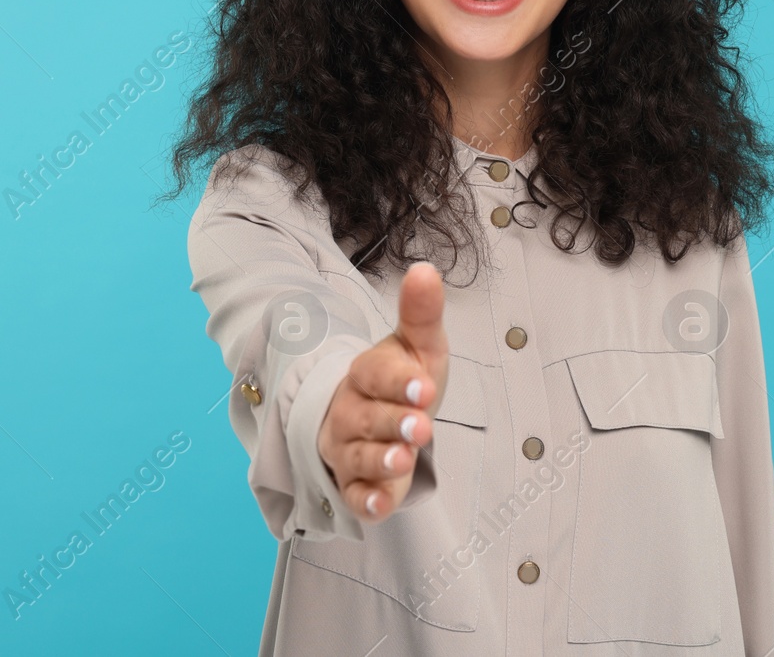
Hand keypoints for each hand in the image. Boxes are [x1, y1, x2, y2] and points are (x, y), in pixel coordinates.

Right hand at [317, 261, 448, 521]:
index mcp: (366, 374)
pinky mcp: (356, 484)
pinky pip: (354, 495)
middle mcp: (350, 411)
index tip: (424, 386)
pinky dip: (365, 501)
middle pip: (365, 418)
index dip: (398, 382)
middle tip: (420, 427)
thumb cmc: (403, 379)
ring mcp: (349, 450)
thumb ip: (421, 313)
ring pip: (357, 457)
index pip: (375, 375)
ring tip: (403, 459)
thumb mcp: (418, 345)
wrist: (379, 415)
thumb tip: (425, 269)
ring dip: (379, 460)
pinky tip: (380, 504)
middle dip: (392, 423)